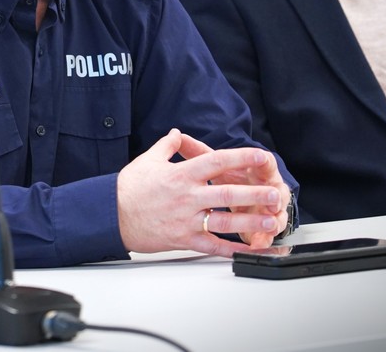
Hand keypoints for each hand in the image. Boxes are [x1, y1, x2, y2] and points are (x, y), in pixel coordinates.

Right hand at [117, 129, 289, 256]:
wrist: (110, 214)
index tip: (260, 155)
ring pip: (224, 221)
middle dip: (254, 194)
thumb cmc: (127, 189)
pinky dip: (231, 250)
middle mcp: (186, 196)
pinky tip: (248, 250)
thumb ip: (166, 146)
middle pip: (227, 194)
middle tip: (275, 193)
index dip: (241, 157)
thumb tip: (176, 134)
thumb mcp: (147, 160)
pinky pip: (211, 246)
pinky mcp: (183, 239)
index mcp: (180, 174)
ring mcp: (186, 219)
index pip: (216, 162)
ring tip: (270, 221)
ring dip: (249, 222)